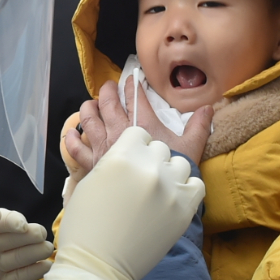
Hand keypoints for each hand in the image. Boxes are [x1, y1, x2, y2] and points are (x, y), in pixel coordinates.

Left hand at [0, 209, 53, 279]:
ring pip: (20, 256)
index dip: (15, 221)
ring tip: (47, 250)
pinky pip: (17, 278)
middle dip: (30, 235)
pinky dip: (32, 273)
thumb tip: (1, 214)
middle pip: (16, 237)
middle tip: (40, 237)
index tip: (21, 226)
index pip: (3, 220)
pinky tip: (45, 267)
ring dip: (35, 252)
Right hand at [41, 127, 205, 279]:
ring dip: (168, 173)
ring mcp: (170, 189)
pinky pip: (196, 185)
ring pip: (179, 164)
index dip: (132, 147)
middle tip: (138, 181)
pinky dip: (186, 189)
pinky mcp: (185, 210)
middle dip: (149, 160)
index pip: (138, 134)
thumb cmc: (85, 227)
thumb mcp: (88, 183)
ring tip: (156, 191)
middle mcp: (149, 168)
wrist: (98, 267)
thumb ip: (112, 162)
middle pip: (159, 148)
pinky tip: (171, 200)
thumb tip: (127, 154)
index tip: (128, 161)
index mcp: (121, 157)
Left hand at [64, 80, 213, 179]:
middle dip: (107, 90)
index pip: (135, 97)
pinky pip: (75, 149)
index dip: (132, 84)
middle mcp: (118, 131)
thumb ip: (199, 126)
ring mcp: (103, 147)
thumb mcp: (191, 148)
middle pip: (107, 103)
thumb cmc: (172, 172)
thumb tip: (208, 108)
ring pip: (88, 120)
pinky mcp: (93, 164)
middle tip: (109, 86)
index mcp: (141, 124)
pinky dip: (71, 140)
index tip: (132, 79)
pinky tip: (71, 134)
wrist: (153, 200)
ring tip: (91, 104)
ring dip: (88, 108)